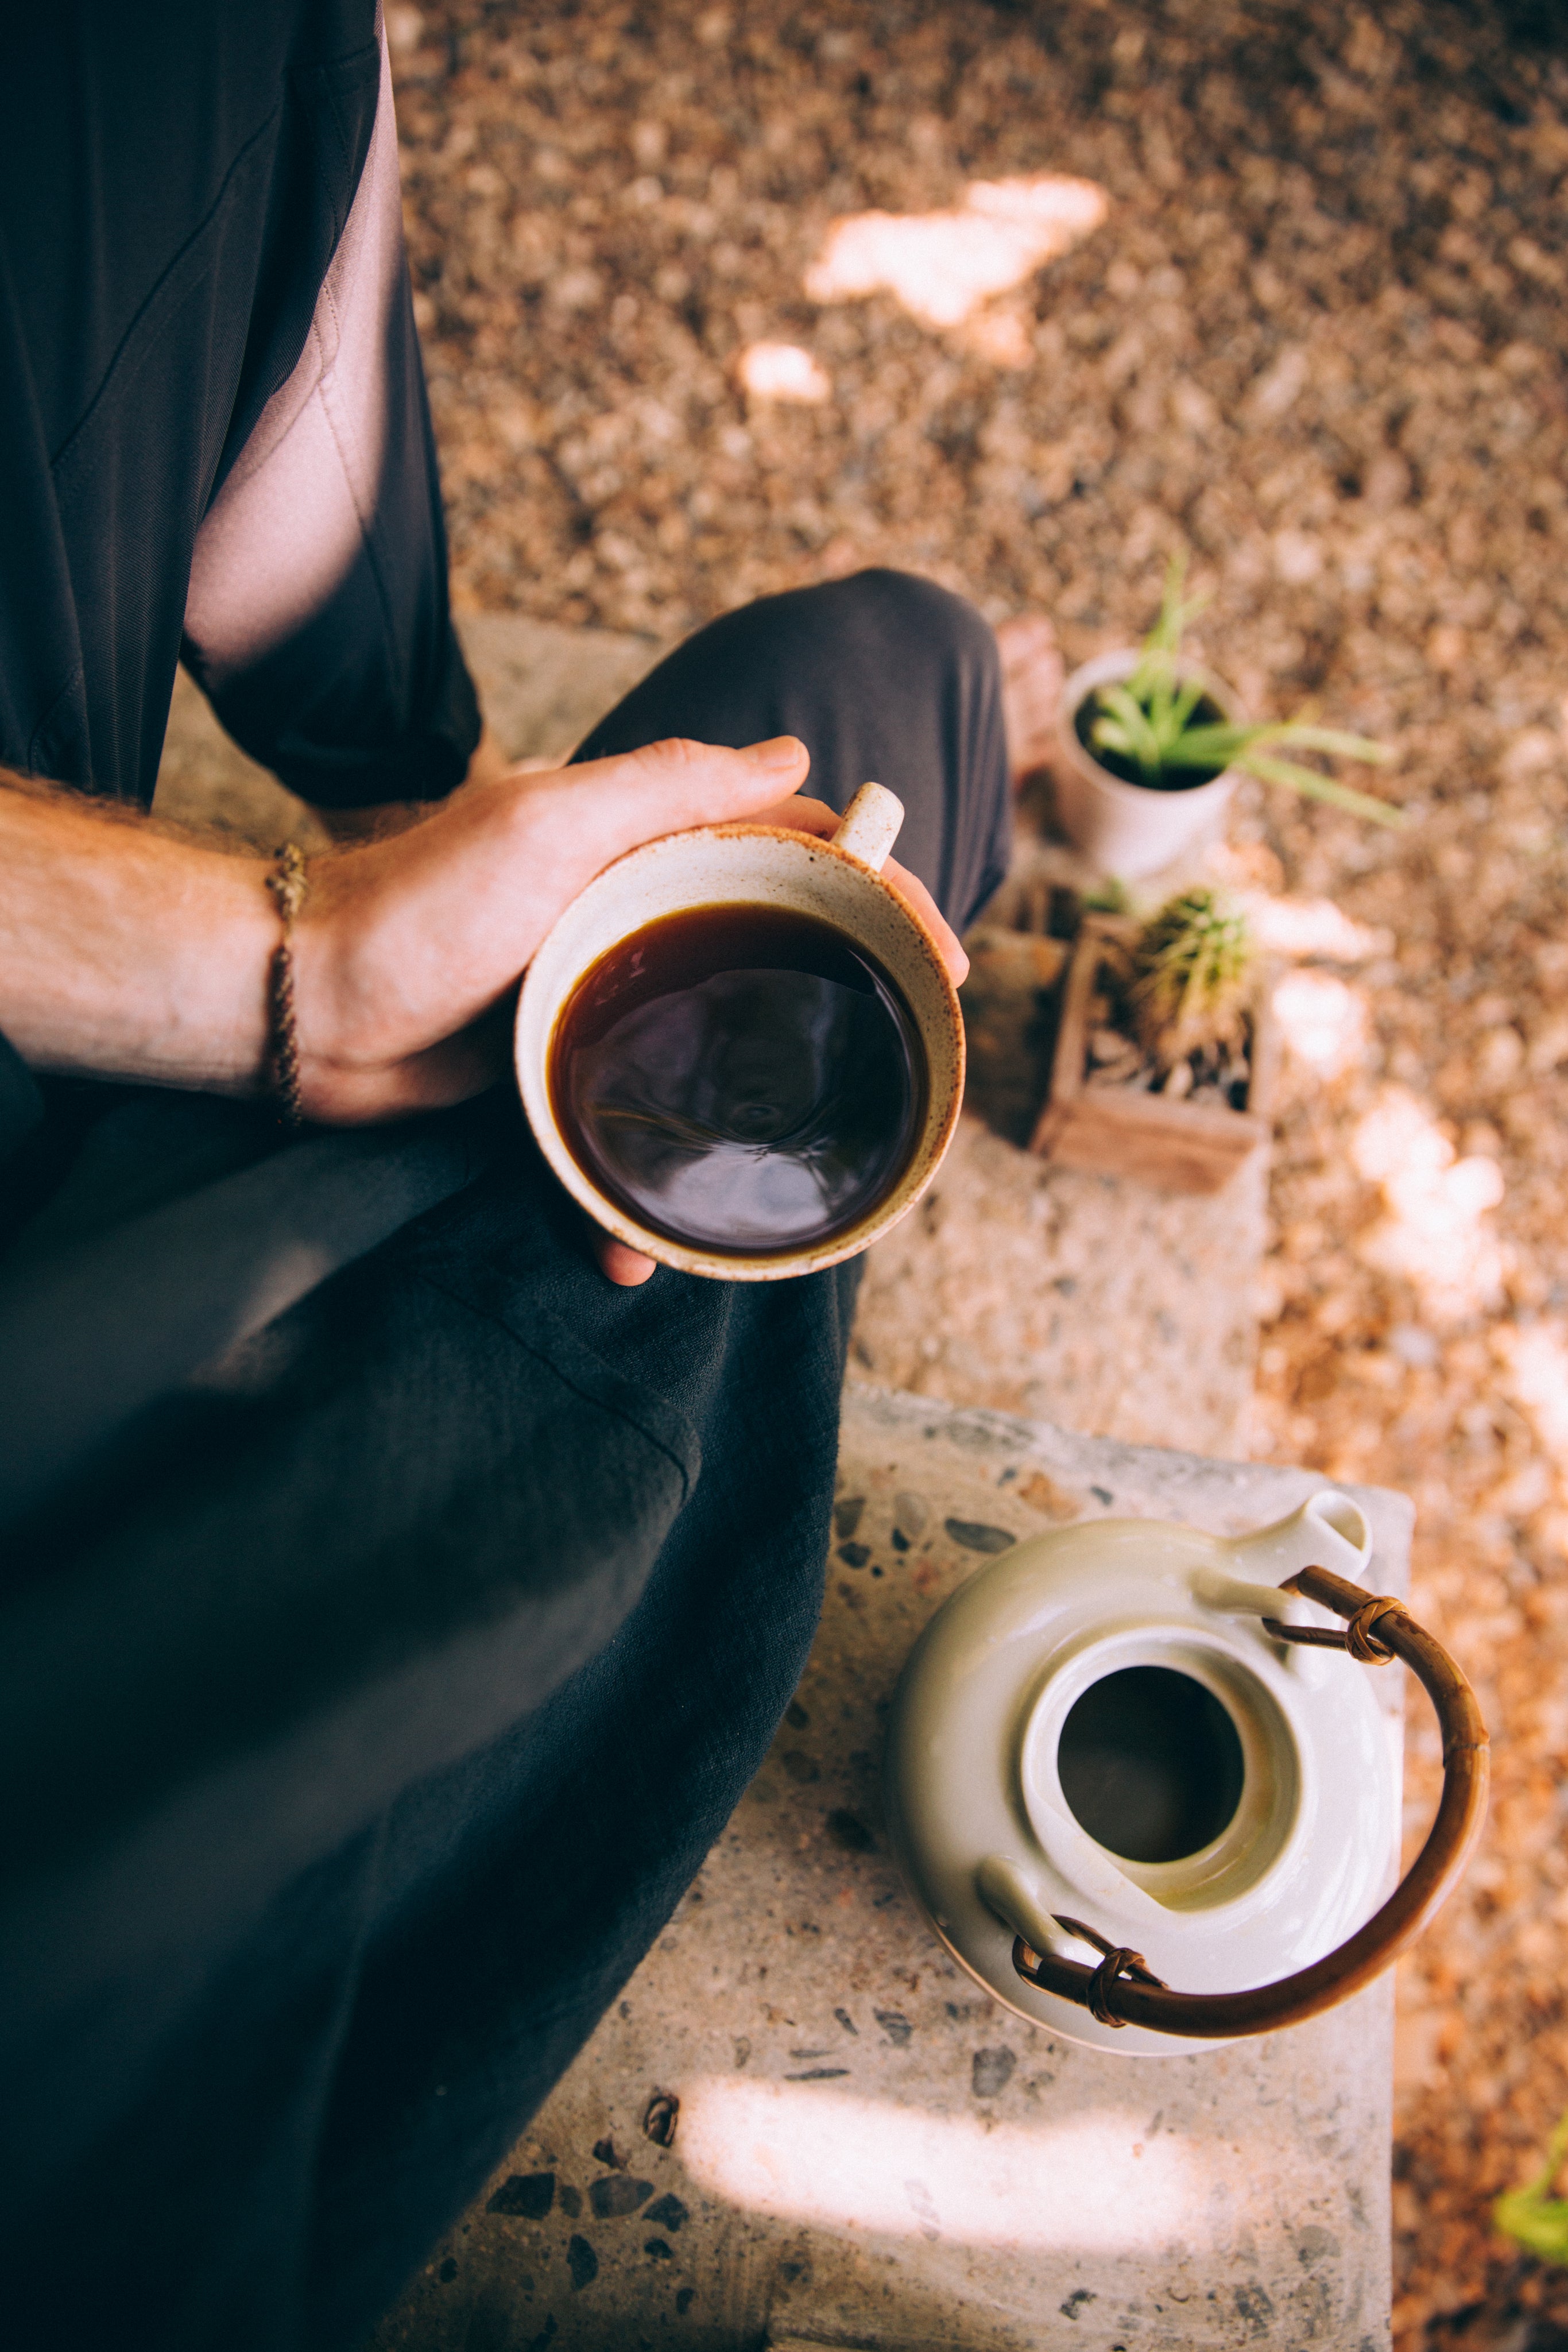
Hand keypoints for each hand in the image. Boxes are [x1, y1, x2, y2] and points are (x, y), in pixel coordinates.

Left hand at [296, 742, 967, 1283]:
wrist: (300, 1012)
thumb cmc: (413, 906)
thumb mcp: (547, 824)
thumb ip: (667, 786)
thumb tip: (796, 756)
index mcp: (645, 849)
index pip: (797, 855)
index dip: (879, 897)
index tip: (936, 959)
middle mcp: (634, 918)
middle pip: (773, 953)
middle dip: (845, 1006)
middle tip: (906, 1063)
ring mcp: (601, 1000)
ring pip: (711, 1053)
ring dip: (754, 1114)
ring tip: (800, 1170)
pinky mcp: (558, 1075)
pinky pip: (627, 1129)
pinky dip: (638, 1189)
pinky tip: (648, 1246)